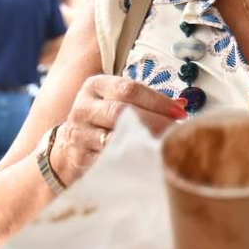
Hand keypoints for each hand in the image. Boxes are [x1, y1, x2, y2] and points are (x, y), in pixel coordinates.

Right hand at [51, 74, 186, 186]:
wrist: (67, 147)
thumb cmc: (101, 120)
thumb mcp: (116, 101)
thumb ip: (146, 101)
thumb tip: (182, 104)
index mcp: (96, 86)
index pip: (130, 88)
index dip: (158, 100)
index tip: (180, 112)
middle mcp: (85, 107)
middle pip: (121, 111)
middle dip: (154, 122)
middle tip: (177, 132)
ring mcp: (80, 133)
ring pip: (114, 137)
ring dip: (143, 143)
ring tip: (165, 147)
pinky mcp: (80, 157)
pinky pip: (108, 159)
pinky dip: (130, 161)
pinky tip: (147, 162)